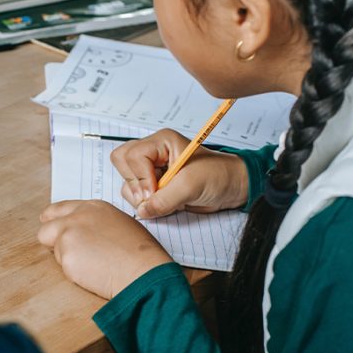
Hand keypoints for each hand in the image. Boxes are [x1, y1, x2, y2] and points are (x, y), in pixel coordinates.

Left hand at [38, 200, 172, 298]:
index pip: (59, 209)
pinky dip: (75, 273)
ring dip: (68, 259)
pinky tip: (94, 273)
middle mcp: (77, 218)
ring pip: (55, 251)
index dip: (52, 219)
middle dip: (52, 242)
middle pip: (46, 230)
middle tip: (67, 253)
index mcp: (92, 208)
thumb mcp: (119, 224)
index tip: (48, 224)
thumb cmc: (139, 252)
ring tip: (95, 264)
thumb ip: (95, 223)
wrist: (142, 270)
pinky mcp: (67, 258)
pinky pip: (64, 268)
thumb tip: (85, 233)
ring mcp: (69, 237)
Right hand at [110, 128, 247, 217]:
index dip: (140, 177)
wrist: (231, 188)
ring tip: (165, 199)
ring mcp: (150, 170)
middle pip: (121, 162)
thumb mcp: (192, 185)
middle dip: (134, 183)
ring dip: (140, 196)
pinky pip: (134, 195)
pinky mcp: (152, 186)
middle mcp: (152, 153)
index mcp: (161, 142)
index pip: (132, 155)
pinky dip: (145, 204)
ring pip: (126, 182)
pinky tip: (165, 203)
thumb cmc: (218, 176)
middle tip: (154, 195)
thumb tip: (142, 210)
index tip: (155, 191)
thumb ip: (165, 199)